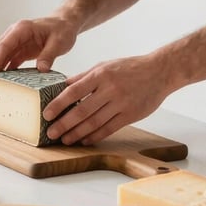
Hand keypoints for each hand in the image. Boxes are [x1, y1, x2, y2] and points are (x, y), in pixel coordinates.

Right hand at [0, 16, 77, 85]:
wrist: (65, 24)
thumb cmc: (62, 29)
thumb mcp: (59, 42)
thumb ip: (49, 55)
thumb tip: (41, 70)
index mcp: (21, 29)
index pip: (4, 45)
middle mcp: (14, 34)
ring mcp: (14, 43)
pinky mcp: (18, 51)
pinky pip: (6, 62)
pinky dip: (0, 72)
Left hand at [42, 54, 173, 145]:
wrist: (159, 71)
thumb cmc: (129, 67)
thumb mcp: (104, 66)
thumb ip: (84, 77)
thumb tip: (63, 86)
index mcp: (100, 75)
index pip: (74, 91)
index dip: (58, 104)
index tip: (46, 114)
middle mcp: (110, 89)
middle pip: (82, 110)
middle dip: (64, 124)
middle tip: (51, 133)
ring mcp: (121, 103)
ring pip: (94, 122)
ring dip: (77, 133)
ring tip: (65, 139)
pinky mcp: (131, 115)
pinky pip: (109, 128)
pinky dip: (95, 136)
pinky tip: (84, 140)